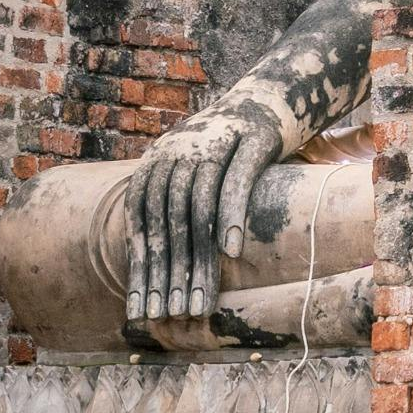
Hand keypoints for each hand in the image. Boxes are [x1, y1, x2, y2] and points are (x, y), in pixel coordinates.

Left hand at [126, 87, 289, 340]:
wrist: (270, 96)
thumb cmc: (229, 148)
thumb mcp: (191, 173)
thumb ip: (170, 209)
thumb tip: (148, 267)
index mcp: (156, 161)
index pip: (142, 224)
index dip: (143, 269)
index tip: (143, 312)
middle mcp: (177, 150)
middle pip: (168, 222)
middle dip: (169, 275)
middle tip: (171, 316)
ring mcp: (213, 143)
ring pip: (198, 210)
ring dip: (198, 260)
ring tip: (199, 301)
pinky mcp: (250, 140)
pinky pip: (236, 183)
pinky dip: (230, 217)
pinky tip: (230, 252)